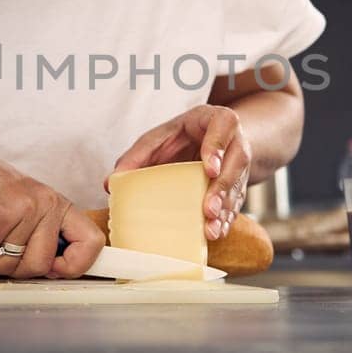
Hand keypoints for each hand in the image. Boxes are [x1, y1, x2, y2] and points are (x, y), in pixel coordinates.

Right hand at [0, 136, 105, 278]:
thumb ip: (42, 232)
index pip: (91, 241)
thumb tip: (53, 270)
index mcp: (57, 204)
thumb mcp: (26, 203)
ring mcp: (22, 210)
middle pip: (41, 265)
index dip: (76, 265)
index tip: (54, 270)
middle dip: (13, 268)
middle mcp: (45, 205)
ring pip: (9, 265)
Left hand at [105, 104, 251, 241]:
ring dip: (224, 209)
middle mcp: (235, 141)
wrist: (208, 141)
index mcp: (216, 119)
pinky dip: (226, 219)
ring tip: (210, 229)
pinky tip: (215, 232)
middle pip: (236, 161)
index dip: (218, 146)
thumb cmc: (182, 136)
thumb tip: (111, 181)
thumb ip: (137, 155)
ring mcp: (240, 165)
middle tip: (208, 209)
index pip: (224, 124)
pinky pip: (237, 203)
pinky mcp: (240, 186)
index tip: (210, 168)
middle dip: (222, 187)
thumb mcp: (159, 138)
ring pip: (238, 186)